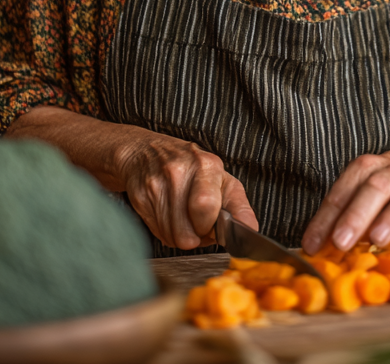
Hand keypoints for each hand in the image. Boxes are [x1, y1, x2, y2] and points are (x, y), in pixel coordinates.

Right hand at [116, 133, 258, 249]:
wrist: (146, 151)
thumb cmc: (192, 169)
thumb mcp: (222, 180)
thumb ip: (238, 206)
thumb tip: (250, 230)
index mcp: (207, 165)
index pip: (205, 206)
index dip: (210, 227)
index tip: (214, 228)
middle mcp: (180, 170)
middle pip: (187, 232)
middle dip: (196, 237)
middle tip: (199, 225)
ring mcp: (156, 183)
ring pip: (172, 237)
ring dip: (181, 236)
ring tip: (184, 219)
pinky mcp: (139, 196)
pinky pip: (156, 232)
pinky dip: (165, 231)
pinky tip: (168, 215)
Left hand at [301, 151, 389, 253]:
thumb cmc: (386, 184)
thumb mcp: (362, 191)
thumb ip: (344, 215)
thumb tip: (319, 249)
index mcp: (367, 168)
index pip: (343, 191)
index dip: (326, 218)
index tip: (312, 246)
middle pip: (375, 188)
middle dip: (356, 215)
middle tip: (341, 242)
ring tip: (378, 240)